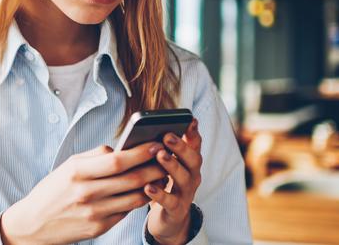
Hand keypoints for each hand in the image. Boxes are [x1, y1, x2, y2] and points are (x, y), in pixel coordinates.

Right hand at [0, 142, 166, 244]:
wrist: (34, 223)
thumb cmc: (53, 190)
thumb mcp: (69, 166)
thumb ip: (95, 156)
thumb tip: (122, 149)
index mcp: (78, 171)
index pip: (118, 160)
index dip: (141, 152)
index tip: (155, 143)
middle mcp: (87, 192)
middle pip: (131, 179)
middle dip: (154, 168)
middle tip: (166, 159)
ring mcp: (94, 212)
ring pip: (134, 198)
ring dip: (152, 186)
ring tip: (161, 175)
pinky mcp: (98, 228)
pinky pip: (126, 212)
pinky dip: (138, 201)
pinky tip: (144, 192)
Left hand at [145, 119, 202, 244]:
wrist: (169, 220)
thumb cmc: (164, 185)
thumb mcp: (164, 165)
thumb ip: (159, 149)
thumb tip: (143, 129)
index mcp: (189, 163)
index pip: (195, 145)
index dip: (193, 133)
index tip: (189, 119)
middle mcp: (192, 176)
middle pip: (193, 159)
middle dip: (181, 147)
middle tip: (168, 136)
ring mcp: (186, 194)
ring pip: (183, 178)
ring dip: (172, 165)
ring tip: (160, 155)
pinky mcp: (177, 210)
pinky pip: (170, 202)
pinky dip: (159, 194)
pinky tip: (148, 187)